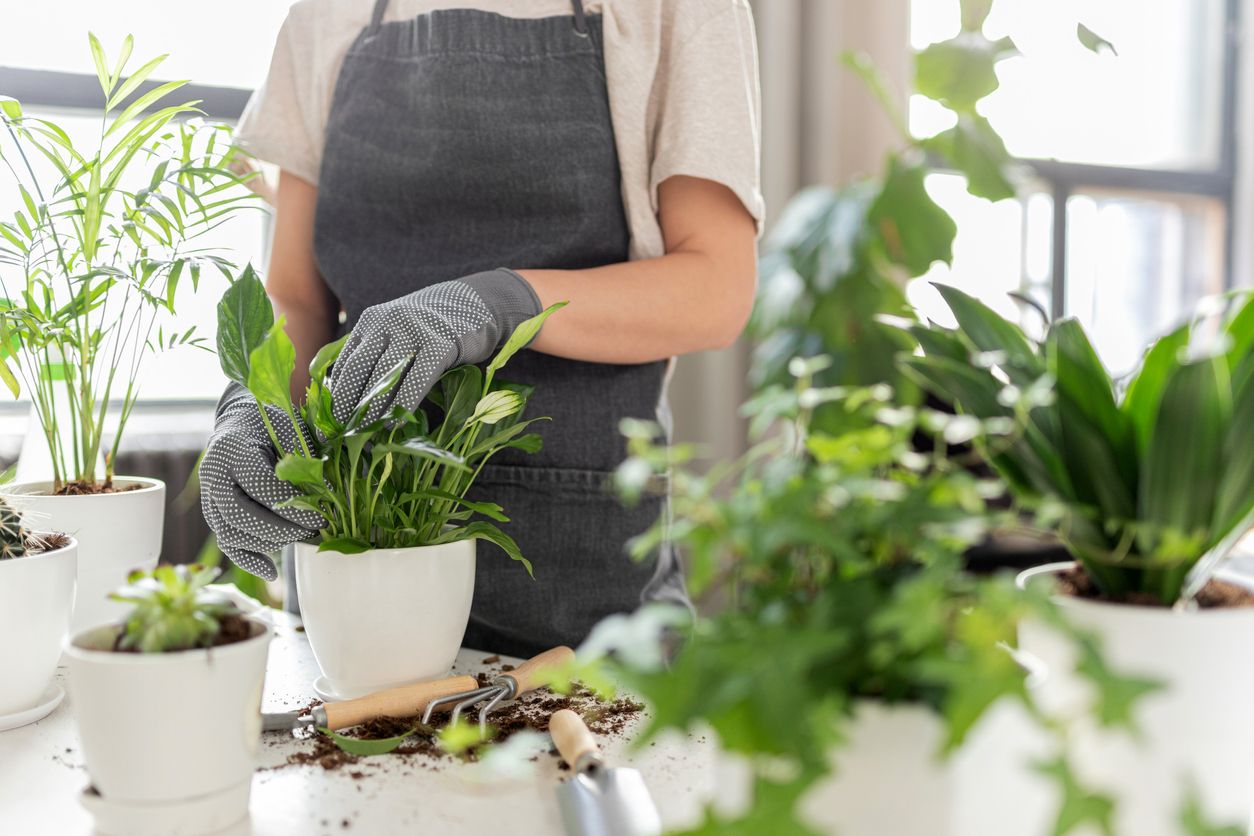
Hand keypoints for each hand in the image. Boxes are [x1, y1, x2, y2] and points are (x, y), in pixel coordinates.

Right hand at [200, 384, 323, 579]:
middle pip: (240, 516)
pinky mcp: (215, 515)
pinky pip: (227, 544)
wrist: (243, 423)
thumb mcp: (292, 431)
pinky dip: (248, 560)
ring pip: (231, 534)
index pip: (260, 485)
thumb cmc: (274, 425)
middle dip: (281, 528)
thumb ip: (304, 459)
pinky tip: (272, 573)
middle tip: (313, 529)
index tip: (322, 516)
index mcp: (231, 449)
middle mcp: (212, 475)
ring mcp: (209, 497)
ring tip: (301, 536)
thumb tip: (329, 494)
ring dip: (269, 543)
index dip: (292, 506)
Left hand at [329, 269, 540, 425]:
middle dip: (347, 403)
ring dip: (371, 408)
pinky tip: (393, 424)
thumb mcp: (398, 332)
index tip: (330, 419)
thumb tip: (349, 395)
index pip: (346, 361)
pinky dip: (402, 405)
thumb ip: (376, 354)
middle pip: (359, 368)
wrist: (477, 303)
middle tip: (340, 430)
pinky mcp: (440, 343)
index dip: (335, 393)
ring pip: (384, 375)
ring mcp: (414, 330)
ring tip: (363, 432)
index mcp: (372, 320)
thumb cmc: (433, 328)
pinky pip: (416, 380)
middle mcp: (388, 321)